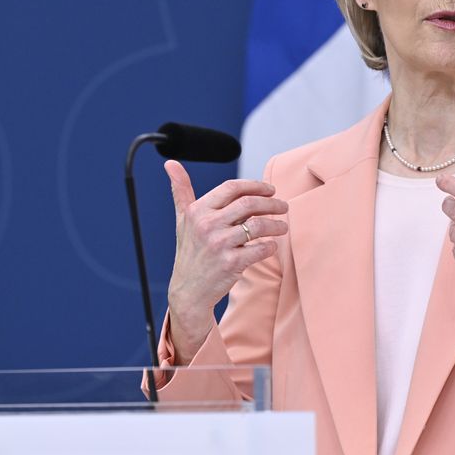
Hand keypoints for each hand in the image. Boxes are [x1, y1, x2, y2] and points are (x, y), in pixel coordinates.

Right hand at [164, 160, 287, 361]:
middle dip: (272, 203)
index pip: (232, 188)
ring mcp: (219, 244)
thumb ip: (181, 190)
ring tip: (283, 226)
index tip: (270, 190)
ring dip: (276, 224)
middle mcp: (207, 225)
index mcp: (198, 211)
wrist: (189, 291)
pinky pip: (260, 249)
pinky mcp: (231, 263)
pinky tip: (272, 245)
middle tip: (284, 206)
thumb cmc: (190, 250)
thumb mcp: (182, 219)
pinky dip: (271, 246)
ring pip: (258, 225)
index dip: (255, 186)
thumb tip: (170, 163)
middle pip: (249, 203)